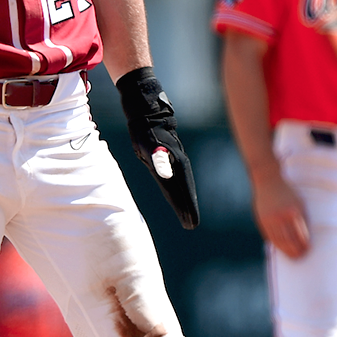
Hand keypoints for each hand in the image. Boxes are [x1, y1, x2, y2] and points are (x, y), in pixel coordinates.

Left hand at [115, 67, 199, 228]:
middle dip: (188, 207)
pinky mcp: (168, 157)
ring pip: (181, 183)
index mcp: (174, 163)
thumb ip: (159, 159)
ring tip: (186, 215)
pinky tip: (175, 195)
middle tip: (191, 224)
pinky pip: (175, 177)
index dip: (187, 206)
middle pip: (184, 188)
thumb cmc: (145, 129)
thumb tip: (167, 175)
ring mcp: (174, 160)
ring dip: (184, 199)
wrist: (146, 112)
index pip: (183, 189)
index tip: (191, 222)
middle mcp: (177, 163)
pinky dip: (176, 187)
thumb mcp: (149, 143)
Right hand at [251, 169, 310, 257]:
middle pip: (289, 239)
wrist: (268, 181)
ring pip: (278, 240)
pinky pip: (270, 236)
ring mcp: (269, 219)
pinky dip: (276, 244)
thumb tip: (305, 237)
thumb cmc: (288, 192)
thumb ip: (302, 219)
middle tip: (300, 256)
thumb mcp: (299, 203)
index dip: (304, 244)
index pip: (299, 233)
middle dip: (295, 250)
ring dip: (286, 250)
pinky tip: (281, 248)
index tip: (308, 250)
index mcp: (292, 212)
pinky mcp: (262, 220)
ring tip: (292, 256)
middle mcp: (280, 217)